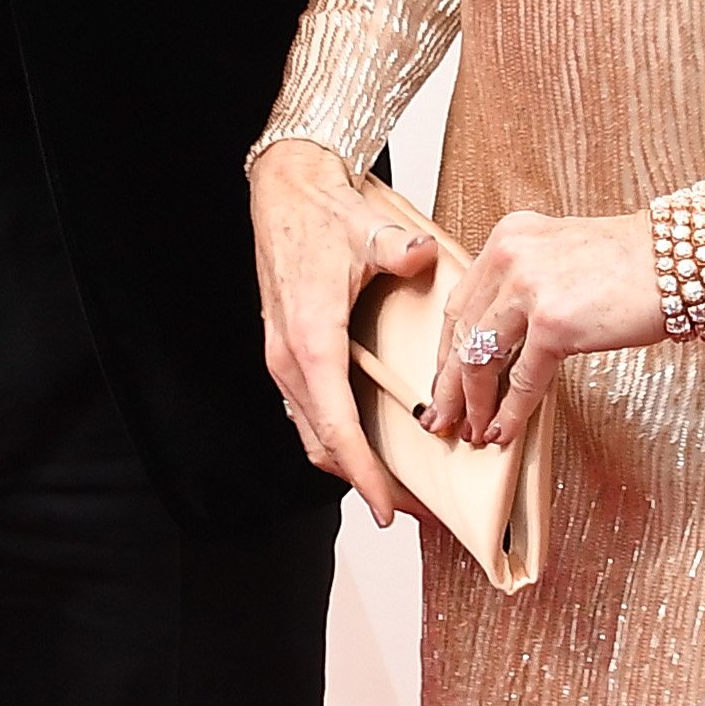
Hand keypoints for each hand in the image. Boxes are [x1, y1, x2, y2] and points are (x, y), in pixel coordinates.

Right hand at [250, 138, 439, 529]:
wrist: (284, 194)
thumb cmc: (321, 214)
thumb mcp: (367, 229)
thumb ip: (397, 248)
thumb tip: (420, 254)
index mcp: (310, 340)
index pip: (338, 427)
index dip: (365, 473)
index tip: (389, 508)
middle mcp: (290, 360)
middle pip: (325, 446)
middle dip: (367, 484)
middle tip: (414, 511)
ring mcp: (284, 361)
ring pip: (314, 435)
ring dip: (351, 467)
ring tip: (397, 489)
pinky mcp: (288, 356)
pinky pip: (311, 414)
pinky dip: (338, 440)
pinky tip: (371, 446)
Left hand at [427, 198, 704, 446]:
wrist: (686, 255)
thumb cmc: (636, 262)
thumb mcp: (563, 255)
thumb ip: (527, 284)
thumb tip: (503, 342)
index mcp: (508, 237)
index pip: (461, 301)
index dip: (447, 348)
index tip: (443, 378)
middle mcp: (510, 257)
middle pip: (461, 332)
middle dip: (448, 383)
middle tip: (439, 416)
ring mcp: (529, 289)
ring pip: (480, 358)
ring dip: (472, 403)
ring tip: (470, 431)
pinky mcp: (555, 323)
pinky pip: (522, 379)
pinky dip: (509, 412)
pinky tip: (503, 432)